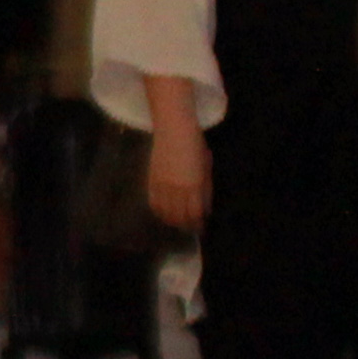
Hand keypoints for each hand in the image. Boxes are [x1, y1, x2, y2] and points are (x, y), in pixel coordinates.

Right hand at [145, 112, 209, 232]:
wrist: (173, 129)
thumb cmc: (195, 145)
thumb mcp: (206, 168)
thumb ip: (205, 190)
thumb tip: (204, 208)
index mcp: (194, 186)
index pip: (195, 214)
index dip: (198, 224)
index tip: (201, 229)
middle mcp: (177, 189)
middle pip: (179, 216)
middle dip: (185, 225)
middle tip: (189, 229)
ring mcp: (162, 185)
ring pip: (165, 212)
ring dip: (172, 221)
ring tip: (177, 224)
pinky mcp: (151, 179)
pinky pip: (153, 202)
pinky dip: (159, 211)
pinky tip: (163, 213)